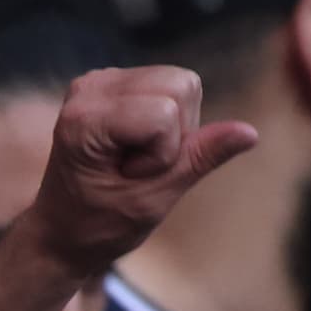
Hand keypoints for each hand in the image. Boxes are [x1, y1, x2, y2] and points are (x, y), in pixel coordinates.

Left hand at [13, 66, 257, 275]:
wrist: (60, 231)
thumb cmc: (97, 226)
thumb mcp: (151, 201)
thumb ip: (200, 159)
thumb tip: (250, 132)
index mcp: (85, 118)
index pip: (166, 112)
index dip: (163, 152)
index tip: (130, 178)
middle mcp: (89, 88)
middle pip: (181, 84)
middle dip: (175, 131)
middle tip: (136, 167)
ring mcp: (99, 80)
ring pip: (181, 82)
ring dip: (172, 126)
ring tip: (135, 158)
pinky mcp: (113, 81)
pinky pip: (170, 86)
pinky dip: (164, 119)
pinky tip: (134, 145)